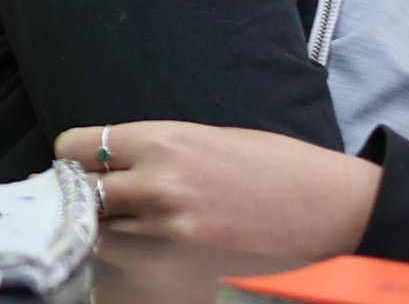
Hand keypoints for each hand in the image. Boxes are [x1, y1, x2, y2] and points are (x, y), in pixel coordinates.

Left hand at [62, 122, 377, 259]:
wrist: (334, 209)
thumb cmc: (278, 168)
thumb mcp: (208, 139)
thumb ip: (153, 152)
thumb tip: (108, 164)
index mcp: (162, 142)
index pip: (75, 148)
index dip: (73, 159)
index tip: (81, 167)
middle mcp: (157, 185)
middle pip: (80, 195)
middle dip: (82, 197)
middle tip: (96, 201)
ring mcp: (170, 232)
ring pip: (101, 236)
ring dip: (107, 232)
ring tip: (131, 227)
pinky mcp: (185, 269)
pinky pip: (132, 268)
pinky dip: (131, 263)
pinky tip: (150, 254)